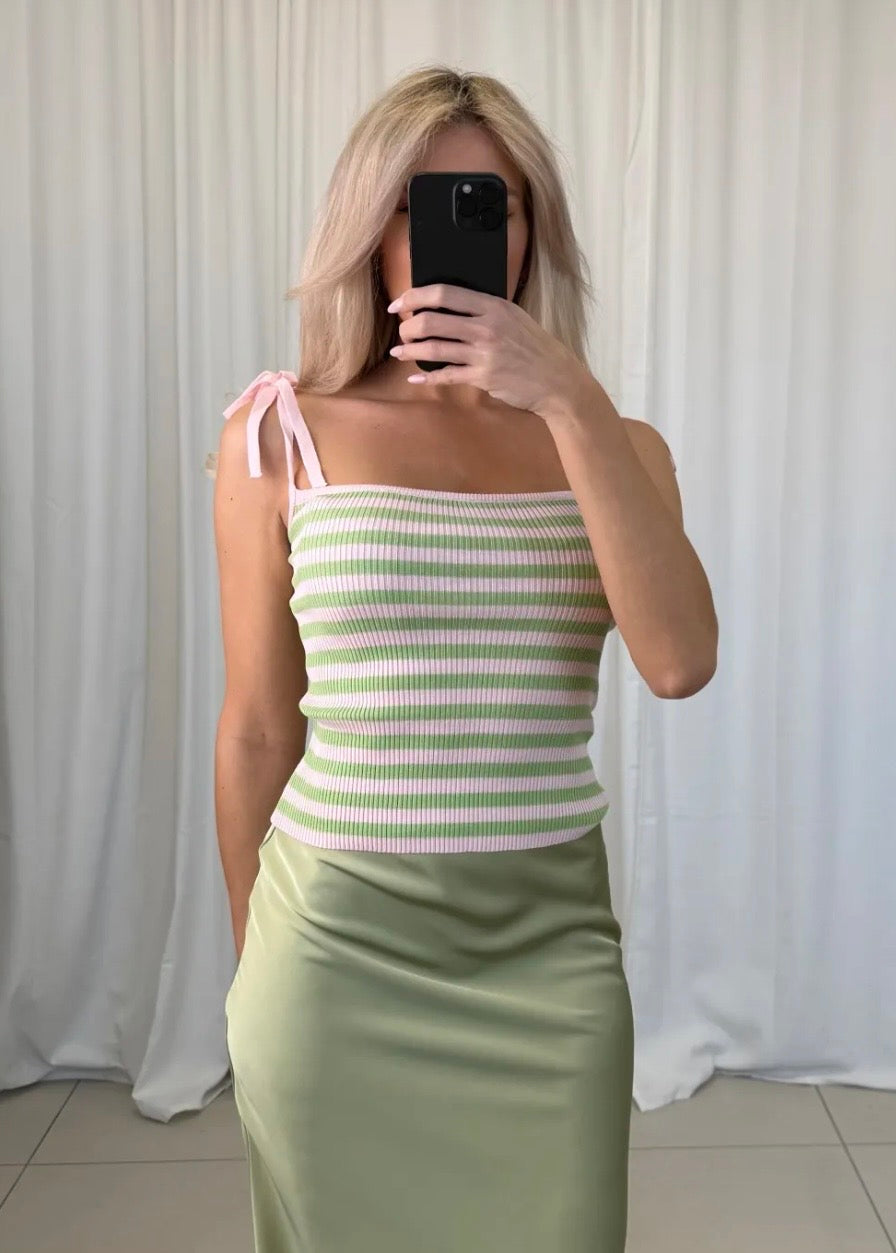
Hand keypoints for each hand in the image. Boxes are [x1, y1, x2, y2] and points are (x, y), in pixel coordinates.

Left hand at [387, 283, 594, 419]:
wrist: (556, 380)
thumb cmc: (534, 348)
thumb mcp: (514, 318)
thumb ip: (485, 310)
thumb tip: (449, 306)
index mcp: (493, 306)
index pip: (444, 294)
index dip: (415, 296)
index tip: (399, 303)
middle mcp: (487, 327)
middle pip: (432, 321)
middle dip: (408, 326)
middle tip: (402, 331)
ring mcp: (484, 354)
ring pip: (434, 349)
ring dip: (410, 351)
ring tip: (400, 352)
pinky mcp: (483, 378)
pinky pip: (446, 376)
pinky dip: (427, 377)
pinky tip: (415, 377)